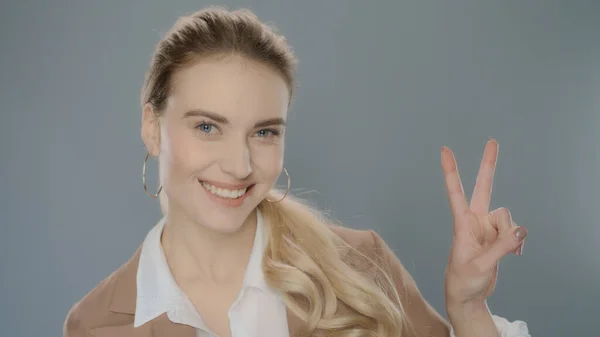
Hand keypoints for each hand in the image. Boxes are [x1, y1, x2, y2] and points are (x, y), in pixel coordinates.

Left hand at [441, 139, 526, 309]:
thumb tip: (520, 230)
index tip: (445, 150)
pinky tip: (516, 253)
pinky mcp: (497, 236)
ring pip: (507, 217)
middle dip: (488, 165)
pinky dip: (517, 241)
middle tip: (492, 141)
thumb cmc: (463, 280)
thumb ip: (500, 247)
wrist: (468, 296)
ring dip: (511, 234)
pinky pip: (514, 230)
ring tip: (509, 252)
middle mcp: (475, 220)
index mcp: (462, 224)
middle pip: (484, 188)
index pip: (455, 193)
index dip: (451, 172)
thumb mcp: (480, 266)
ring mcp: (487, 227)